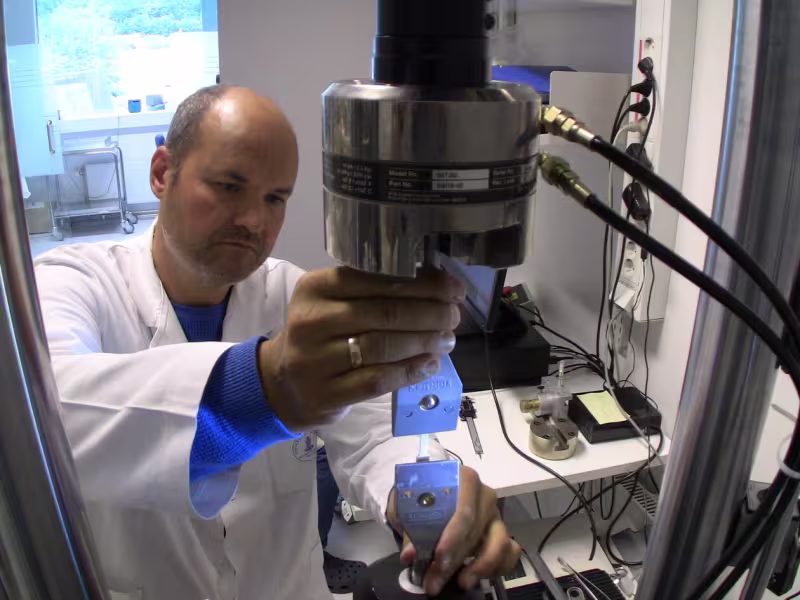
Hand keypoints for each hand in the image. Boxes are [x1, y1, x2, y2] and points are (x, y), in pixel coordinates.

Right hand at [258, 267, 464, 429]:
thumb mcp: (334, 303)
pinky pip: (377, 380)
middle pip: (384, 313)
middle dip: (429, 313)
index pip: (376, 279)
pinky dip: (409, 371)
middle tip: (454, 315)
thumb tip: (437, 286)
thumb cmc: (321, 335)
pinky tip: (429, 364)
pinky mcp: (324, 394)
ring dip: (423, 342)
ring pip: (382, 347)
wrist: (281, 383)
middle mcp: (311, 320)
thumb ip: (375, 292)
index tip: (452, 288)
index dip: (422, 283)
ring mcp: (314, 360)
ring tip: (447, 340)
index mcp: (315, 287)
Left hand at [387, 466, 520, 595]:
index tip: (438, 558)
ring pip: (498, 543)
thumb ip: (409, 528)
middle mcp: (484, 495)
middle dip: (454, 560)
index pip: (464, 511)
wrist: (429, 494)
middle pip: (475, 531)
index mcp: (463, 479)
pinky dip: (498, 567)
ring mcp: (495, 514)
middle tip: (434, 582)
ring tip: (462, 582)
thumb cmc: (419, 496)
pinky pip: (510, 552)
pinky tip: (477, 577)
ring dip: (480, 567)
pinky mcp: (501, 532)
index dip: (453, 537)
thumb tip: (410, 554)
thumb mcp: (406, 506)